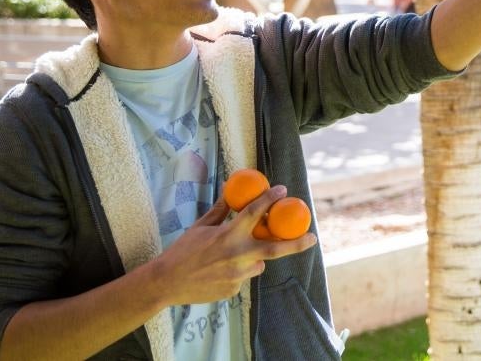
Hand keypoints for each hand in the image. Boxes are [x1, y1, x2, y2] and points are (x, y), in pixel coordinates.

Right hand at [154, 185, 317, 305]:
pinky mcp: (235, 290)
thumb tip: (231, 192)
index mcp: (228, 235)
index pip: (254, 212)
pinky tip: (218, 271)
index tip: (283, 190)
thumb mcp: (201, 226)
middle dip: (297, 243)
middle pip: (276, 248)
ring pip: (258, 263)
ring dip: (254, 257)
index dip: (270, 199)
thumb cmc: (182, 251)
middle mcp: (237, 255)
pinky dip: (238, 270)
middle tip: (313, 237)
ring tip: (229, 257)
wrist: (167, 282)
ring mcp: (238, 275)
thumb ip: (221, 211)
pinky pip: (244, 276)